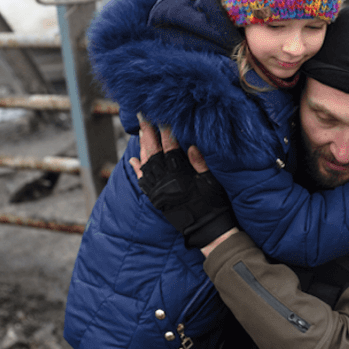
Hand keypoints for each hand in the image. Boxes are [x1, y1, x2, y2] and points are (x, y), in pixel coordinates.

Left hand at [129, 118, 238, 249]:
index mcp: (181, 175)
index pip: (171, 149)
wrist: (207, 230)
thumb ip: (200, 163)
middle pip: (154, 154)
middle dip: (149, 135)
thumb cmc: (214, 205)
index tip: (162, 118)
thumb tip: (190, 146)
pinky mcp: (157, 199)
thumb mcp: (212, 182)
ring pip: (146, 165)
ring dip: (143, 148)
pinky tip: (133, 160)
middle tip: (143, 119)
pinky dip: (138, 170)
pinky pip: (143, 182)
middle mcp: (166, 182)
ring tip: (140, 134)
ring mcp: (159, 190)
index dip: (167, 133)